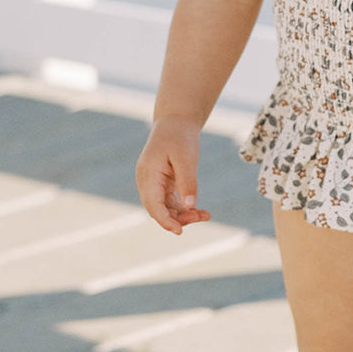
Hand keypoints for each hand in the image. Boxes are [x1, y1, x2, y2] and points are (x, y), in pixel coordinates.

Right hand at [136, 116, 211, 234]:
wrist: (176, 120)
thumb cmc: (180, 136)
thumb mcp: (186, 157)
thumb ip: (187, 181)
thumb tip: (190, 207)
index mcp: (147, 175)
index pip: (153, 205)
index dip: (165, 220)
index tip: (180, 231)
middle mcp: (147, 182)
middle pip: (158, 210)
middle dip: (179, 218)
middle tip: (202, 216)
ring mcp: (153, 183)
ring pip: (165, 208)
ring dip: (183, 215)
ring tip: (205, 215)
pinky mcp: (162, 184)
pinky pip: (171, 202)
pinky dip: (184, 208)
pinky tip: (200, 211)